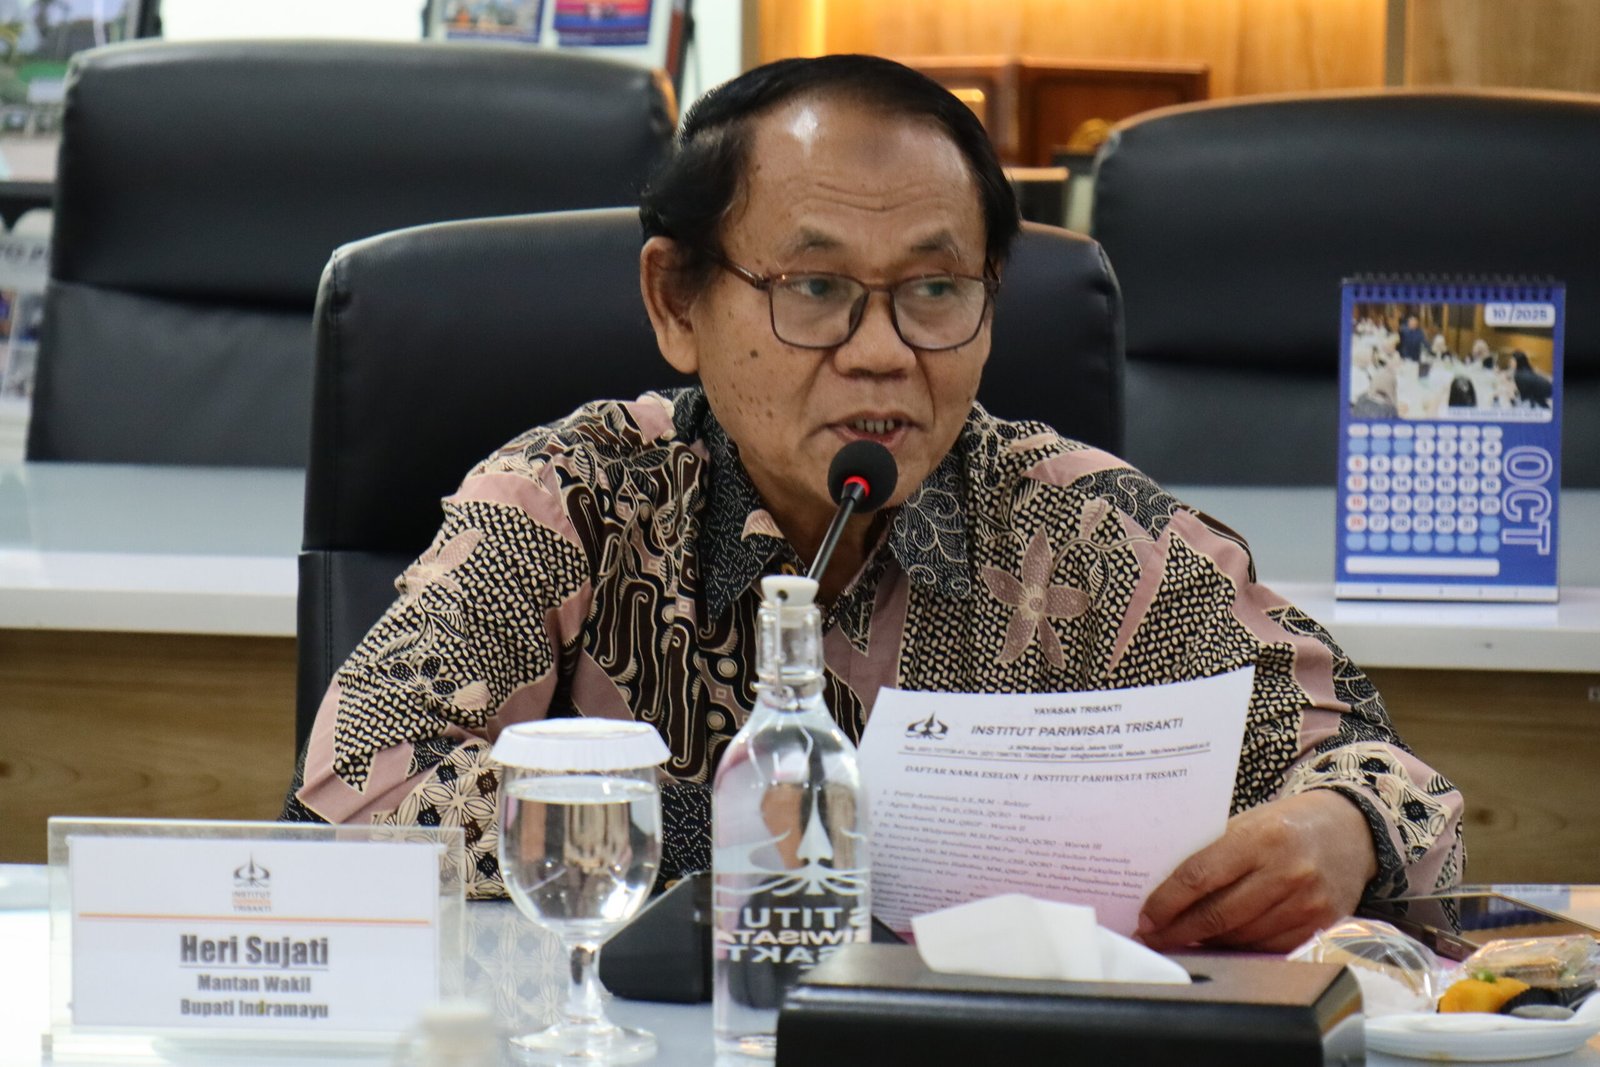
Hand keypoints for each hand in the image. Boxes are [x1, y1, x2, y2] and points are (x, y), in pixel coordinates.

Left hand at [1135, 791, 1377, 952]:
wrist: (1350, 831)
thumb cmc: (1285, 825)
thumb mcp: (1247, 823)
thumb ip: (1212, 853)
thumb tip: (1163, 889)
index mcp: (1260, 838)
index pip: (1200, 876)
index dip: (1167, 902)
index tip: (1146, 918)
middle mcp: (1287, 871)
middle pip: (1218, 915)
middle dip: (1177, 930)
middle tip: (1152, 938)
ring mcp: (1307, 903)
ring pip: (1240, 936)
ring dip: (1205, 943)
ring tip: (1180, 939)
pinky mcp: (1322, 925)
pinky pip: (1268, 948)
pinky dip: (1238, 948)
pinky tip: (1219, 943)